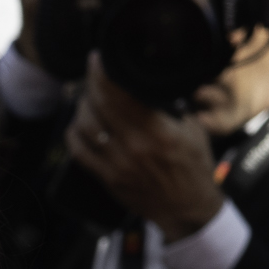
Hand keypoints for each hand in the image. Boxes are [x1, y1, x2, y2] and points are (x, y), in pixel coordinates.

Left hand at [63, 53, 223, 239]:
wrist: (188, 210)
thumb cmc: (194, 168)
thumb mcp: (193, 130)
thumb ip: (172, 106)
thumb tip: (148, 81)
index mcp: (158, 132)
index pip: (121, 94)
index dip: (103, 72)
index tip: (98, 58)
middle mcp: (135, 147)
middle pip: (99, 105)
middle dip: (91, 83)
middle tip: (92, 71)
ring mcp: (118, 164)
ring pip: (85, 126)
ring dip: (82, 106)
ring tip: (88, 97)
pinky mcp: (108, 179)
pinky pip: (80, 152)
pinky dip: (74, 134)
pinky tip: (78, 124)